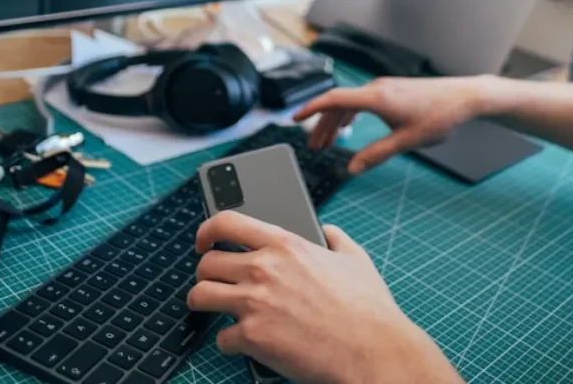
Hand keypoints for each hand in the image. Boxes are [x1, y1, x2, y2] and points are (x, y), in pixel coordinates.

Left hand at [189, 211, 462, 383]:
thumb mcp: (355, 259)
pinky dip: (230, 343)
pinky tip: (245, 342)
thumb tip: (328, 230)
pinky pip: (221, 339)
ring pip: (200, 296)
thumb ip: (336, 238)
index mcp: (284, 244)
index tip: (205, 242)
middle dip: (206, 274)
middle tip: (215, 283)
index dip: (207, 231)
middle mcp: (263, 269)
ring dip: (204, 303)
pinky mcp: (253, 337)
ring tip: (214, 309)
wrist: (373, 351)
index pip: (226, 222)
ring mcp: (254, 303)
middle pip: (206, 264)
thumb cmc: (368, 308)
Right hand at [294, 76, 495, 173]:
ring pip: (349, 103)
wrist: (465, 97)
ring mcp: (384, 88)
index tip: (294, 119)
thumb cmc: (439, 116)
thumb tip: (352, 169)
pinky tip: (348, 128)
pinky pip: (361, 101)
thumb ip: (376, 155)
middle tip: (313, 148)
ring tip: (327, 143)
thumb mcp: (406, 141)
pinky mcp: (392, 90)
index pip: (333, 100)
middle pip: (337, 104)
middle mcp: (376, 88)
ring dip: (335, 122)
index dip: (310, 109)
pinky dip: (349, 115)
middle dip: (321, 126)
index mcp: (375, 98)